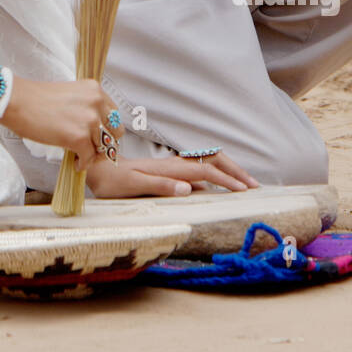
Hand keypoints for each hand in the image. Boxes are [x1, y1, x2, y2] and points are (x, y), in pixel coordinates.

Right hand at [0, 77, 123, 171]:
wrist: (17, 101)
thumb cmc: (37, 99)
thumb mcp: (71, 95)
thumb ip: (87, 108)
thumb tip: (97, 132)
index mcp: (95, 90)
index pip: (114, 115)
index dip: (107, 130)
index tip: (97, 138)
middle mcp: (96, 103)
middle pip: (116, 132)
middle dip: (106, 144)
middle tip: (92, 150)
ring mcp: (88, 120)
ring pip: (104, 147)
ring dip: (93, 156)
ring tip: (81, 157)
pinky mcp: (78, 137)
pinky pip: (89, 158)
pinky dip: (83, 164)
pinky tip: (74, 162)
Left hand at [86, 150, 259, 198]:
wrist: (95, 169)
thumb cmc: (111, 181)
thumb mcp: (131, 186)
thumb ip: (159, 186)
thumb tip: (188, 189)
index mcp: (169, 168)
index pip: (207, 171)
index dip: (227, 180)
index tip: (246, 190)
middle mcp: (173, 164)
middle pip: (212, 161)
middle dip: (235, 171)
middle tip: (256, 186)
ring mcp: (172, 166)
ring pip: (207, 163)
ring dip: (228, 170)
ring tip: (245, 183)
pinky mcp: (168, 171)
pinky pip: (198, 170)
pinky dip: (215, 174)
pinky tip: (220, 184)